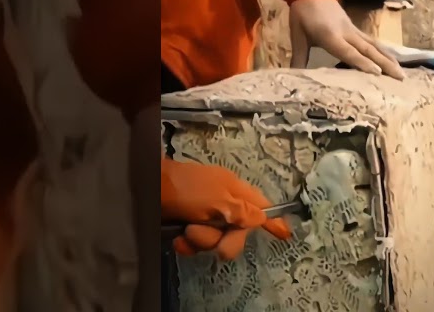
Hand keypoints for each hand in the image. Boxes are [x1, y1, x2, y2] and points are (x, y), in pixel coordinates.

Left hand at [161, 158, 291, 259]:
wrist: (148, 189)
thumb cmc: (187, 190)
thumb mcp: (218, 200)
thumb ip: (242, 212)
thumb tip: (263, 217)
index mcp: (235, 191)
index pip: (262, 207)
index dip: (273, 221)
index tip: (284, 234)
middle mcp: (224, 203)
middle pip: (238, 232)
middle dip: (225, 240)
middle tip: (214, 240)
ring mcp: (205, 215)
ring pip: (215, 240)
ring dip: (202, 241)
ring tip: (188, 232)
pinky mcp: (189, 224)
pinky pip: (196, 243)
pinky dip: (188, 244)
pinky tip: (178, 239)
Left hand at [288, 0, 403, 79]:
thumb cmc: (303, 14)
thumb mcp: (298, 36)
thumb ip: (298, 57)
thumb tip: (293, 77)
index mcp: (331, 35)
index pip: (348, 51)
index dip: (362, 62)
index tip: (378, 73)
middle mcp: (347, 32)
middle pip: (369, 49)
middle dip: (385, 64)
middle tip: (400, 78)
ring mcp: (353, 30)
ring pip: (375, 45)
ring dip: (389, 58)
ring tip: (402, 72)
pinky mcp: (355, 28)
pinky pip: (372, 41)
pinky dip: (384, 51)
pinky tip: (392, 59)